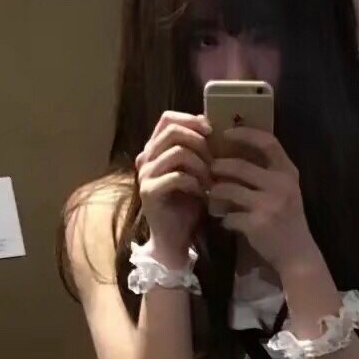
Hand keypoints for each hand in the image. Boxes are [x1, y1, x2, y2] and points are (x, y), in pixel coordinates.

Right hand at [136, 111, 211, 264]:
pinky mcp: (149, 192)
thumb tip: (208, 123)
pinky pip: (177, 177)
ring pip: (177, 153)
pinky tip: (203, 194)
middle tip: (214, 162)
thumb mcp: (195, 170)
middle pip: (173, 131)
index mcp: (154, 149)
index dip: (190, 120)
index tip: (211, 131)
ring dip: (201, 165)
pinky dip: (196, 184)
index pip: (167, 119)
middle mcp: (145, 158)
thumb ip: (197, 148)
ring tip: (211, 180)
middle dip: (200, 143)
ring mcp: (145, 175)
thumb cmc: (187, 204)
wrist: (175, 239)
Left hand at [208, 128, 318, 273]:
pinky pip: (229, 215)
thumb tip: (235, 155)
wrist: (297, 255)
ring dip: (215, 192)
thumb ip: (268, 174)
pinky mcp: (257, 224)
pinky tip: (225, 221)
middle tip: (209, 169)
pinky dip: (224, 218)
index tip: (226, 133)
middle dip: (219, 166)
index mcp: (288, 173)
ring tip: (211, 194)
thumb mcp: (285, 191)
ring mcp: (269, 205)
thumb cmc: (288, 221)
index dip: (245, 134)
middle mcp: (281, 185)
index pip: (268, 142)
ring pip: (229, 189)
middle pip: (240, 166)